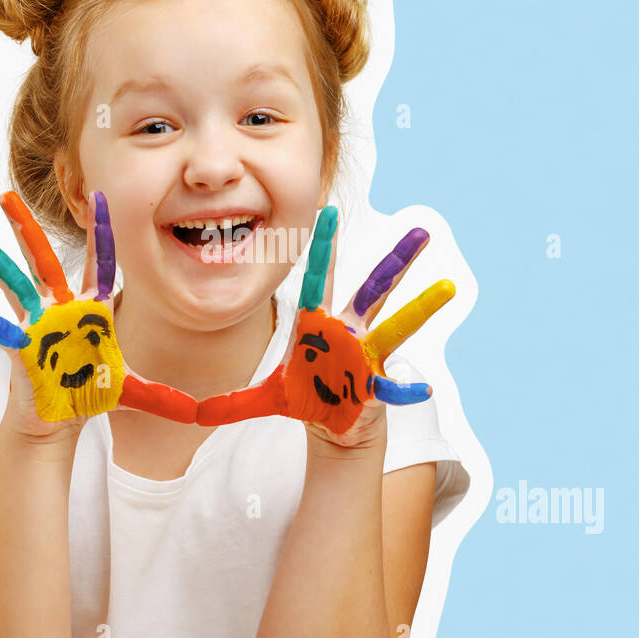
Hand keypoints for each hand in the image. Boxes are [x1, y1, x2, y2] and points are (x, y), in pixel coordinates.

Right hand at [0, 190, 198, 436]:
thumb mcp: (131, 391)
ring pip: (13, 281)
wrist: (59, 419)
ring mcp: (35, 322)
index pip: (99, 263)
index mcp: (89, 309)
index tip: (102, 197)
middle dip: (26, 227)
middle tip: (8, 194)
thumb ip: (161, 394)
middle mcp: (59, 308)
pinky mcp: (20, 345)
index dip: (101, 233)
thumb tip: (201, 410)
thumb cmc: (90, 396)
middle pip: (43, 259)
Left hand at [196, 207, 454, 447]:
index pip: (319, 278)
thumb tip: (188, 408)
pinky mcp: (378, 383)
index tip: (329, 211)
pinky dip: (404, 388)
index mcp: (318, 324)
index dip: (324, 247)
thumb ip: (229, 401)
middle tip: (421, 229)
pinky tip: (420, 390)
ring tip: (449, 287)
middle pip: (373, 288)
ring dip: (423, 307)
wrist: (330, 426)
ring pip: (399, 324)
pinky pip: (392, 384)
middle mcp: (349, 331)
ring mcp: (368, 355)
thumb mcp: (262, 399)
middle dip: (396, 261)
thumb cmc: (304, 399)